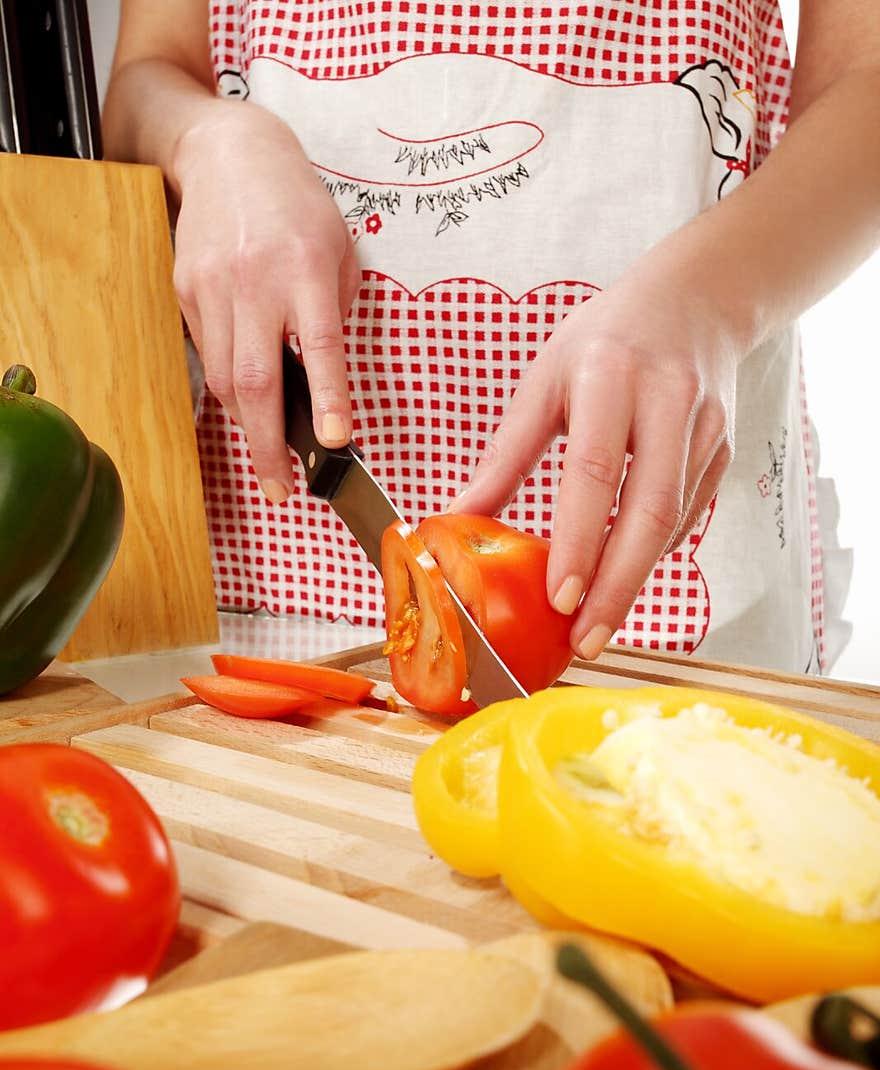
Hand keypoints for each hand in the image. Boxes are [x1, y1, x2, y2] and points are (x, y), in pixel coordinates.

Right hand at [172, 101, 359, 500]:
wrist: (230, 155)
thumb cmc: (297, 207)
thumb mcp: (338, 251)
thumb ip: (333, 314)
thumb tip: (325, 384)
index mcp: (306, 269)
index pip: (320, 345)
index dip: (329, 397)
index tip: (336, 440)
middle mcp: (256, 281)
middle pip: (256, 379)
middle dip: (268, 444)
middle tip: (281, 488)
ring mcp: (214, 287)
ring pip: (225, 378)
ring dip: (246, 426)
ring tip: (267, 455)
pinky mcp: (186, 290)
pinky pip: (208, 354)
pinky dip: (228, 386)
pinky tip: (245, 396)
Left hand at [451, 263, 740, 658]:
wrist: (696, 300)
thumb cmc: (606, 340)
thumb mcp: (545, 381)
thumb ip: (506, 455)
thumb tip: (456, 519)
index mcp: (610, 376)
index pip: (595, 471)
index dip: (579, 540)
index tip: (559, 596)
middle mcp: (668, 402)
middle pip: (648, 513)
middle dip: (616, 587)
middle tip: (585, 640)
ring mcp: (705, 429)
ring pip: (673, 524)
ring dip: (634, 581)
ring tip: (595, 626)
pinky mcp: (722, 452)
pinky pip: (687, 519)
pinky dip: (652, 556)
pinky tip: (622, 580)